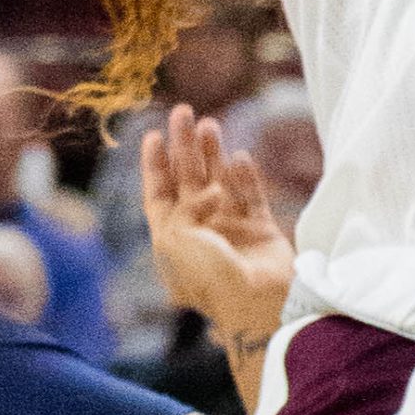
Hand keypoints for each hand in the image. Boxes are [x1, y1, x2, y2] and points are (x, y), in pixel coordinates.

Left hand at [142, 103, 293, 337]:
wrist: (255, 302)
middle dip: (184, 146)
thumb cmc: (209, 277)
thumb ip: (183, 206)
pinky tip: (238, 156)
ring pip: (219, 181)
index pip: (159, 195)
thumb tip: (212, 190)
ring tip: (209, 124)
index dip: (155, 165)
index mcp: (172, 240)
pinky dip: (244, 175)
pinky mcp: (260, 229)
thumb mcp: (174, 239)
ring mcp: (230, 230)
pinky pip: (250, 194)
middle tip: (183, 112)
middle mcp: (200, 232)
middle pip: (188, 180)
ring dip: (212, 153)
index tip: (154, 134)